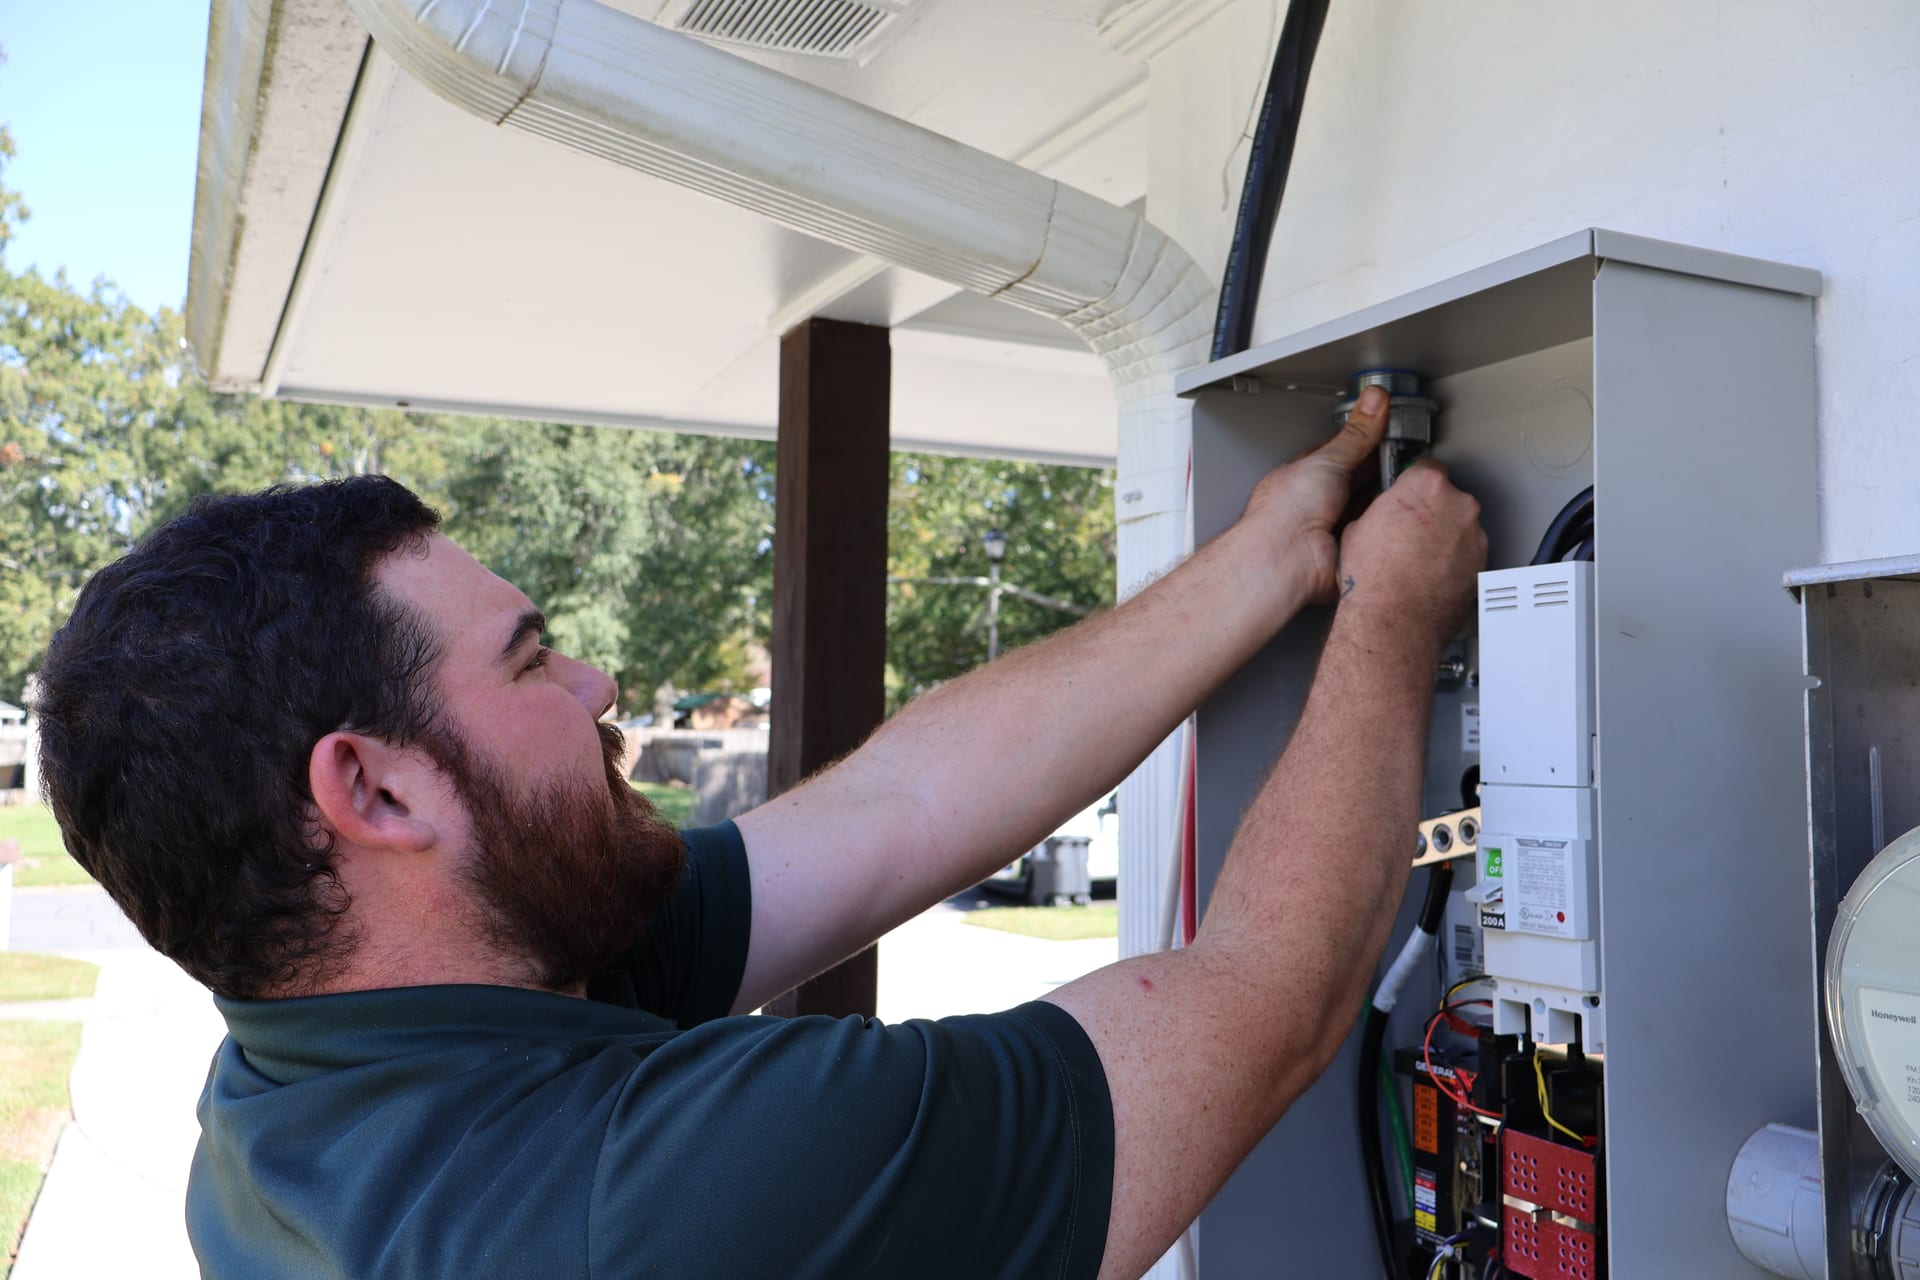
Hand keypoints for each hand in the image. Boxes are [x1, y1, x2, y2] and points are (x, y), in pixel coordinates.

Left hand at [1238, 385, 1390, 606]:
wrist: (1285, 561)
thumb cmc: (1285, 512)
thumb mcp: (1327, 461)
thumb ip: (1356, 434)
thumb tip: (1374, 401)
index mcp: (1306, 475)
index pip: (1343, 452)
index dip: (1367, 441)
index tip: (1393, 432)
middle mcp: (1318, 502)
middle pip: (1359, 480)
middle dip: (1382, 471)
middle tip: (1408, 459)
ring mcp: (1332, 527)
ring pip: (1370, 506)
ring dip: (1386, 498)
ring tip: (1408, 485)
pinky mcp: (1349, 549)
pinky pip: (1376, 532)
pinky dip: (1387, 523)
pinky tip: (1399, 515)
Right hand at [1334, 460, 1486, 646]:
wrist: (1393, 621)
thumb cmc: (1375, 580)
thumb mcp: (1358, 529)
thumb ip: (1382, 510)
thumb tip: (1385, 514)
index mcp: (1425, 486)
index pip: (1426, 467)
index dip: (1412, 483)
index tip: (1407, 493)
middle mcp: (1457, 505)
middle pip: (1447, 497)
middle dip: (1431, 511)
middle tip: (1406, 532)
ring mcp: (1474, 536)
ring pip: (1460, 527)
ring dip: (1444, 537)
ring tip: (1416, 559)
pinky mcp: (1482, 564)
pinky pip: (1468, 554)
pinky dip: (1454, 561)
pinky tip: (1429, 575)